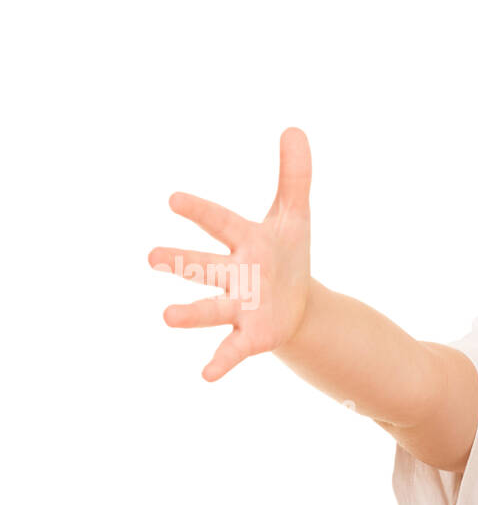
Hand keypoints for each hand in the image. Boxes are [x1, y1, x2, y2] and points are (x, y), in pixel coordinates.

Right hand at [149, 127, 312, 380]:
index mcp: (244, 241)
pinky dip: (220, 362)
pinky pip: (232, 350)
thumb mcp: (295, 216)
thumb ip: (294, 175)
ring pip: (210, 308)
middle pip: (204, 266)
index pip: (222, 222)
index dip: (201, 211)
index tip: (175, 198)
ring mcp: (238, 306)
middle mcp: (233, 274)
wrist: (297, 305)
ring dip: (190, 313)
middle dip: (179, 261)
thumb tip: (294, 128)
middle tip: (152, 256)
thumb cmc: (285, 256)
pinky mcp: (250, 336)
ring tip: (167, 316)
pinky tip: (205, 376)